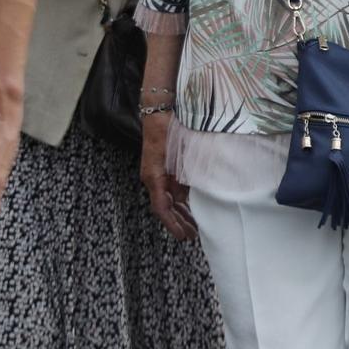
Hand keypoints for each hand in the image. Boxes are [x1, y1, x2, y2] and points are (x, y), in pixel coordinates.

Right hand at [141, 110, 195, 240]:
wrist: (158, 113)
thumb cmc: (167, 131)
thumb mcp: (178, 154)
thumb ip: (184, 175)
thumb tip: (192, 196)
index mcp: (154, 177)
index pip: (161, 208)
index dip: (173, 223)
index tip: (183, 235)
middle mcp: (154, 179)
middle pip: (166, 208)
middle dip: (179, 223)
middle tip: (193, 236)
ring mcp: (159, 175)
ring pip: (170, 200)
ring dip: (181, 213)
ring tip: (194, 226)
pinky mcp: (165, 170)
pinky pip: (173, 190)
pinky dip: (183, 201)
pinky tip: (193, 207)